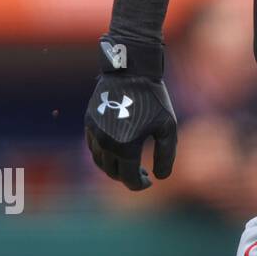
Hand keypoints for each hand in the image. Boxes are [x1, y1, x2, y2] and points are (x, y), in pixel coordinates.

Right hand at [84, 38, 177, 190]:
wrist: (131, 71)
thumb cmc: (154, 99)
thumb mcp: (168, 127)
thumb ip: (166, 155)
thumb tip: (160, 177)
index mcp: (125, 147)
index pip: (129, 178)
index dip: (140, 184)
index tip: (150, 182)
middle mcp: (105, 143)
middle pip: (113, 172)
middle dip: (128, 177)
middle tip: (142, 174)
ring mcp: (94, 133)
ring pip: (100, 162)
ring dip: (114, 168)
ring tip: (130, 164)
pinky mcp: (88, 123)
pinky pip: (93, 147)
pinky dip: (103, 154)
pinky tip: (117, 150)